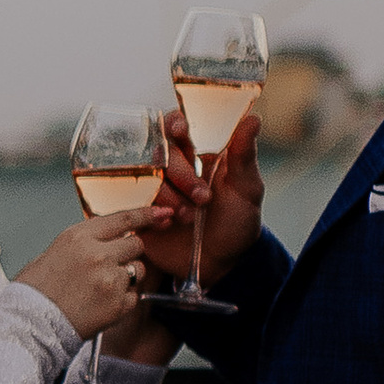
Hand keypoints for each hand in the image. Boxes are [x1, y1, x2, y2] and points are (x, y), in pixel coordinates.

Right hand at [23, 210, 167, 337]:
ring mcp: (110, 279)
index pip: (123, 218)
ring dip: (128, 277)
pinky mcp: (118, 304)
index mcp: (79, 237)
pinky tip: (101, 305)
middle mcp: (98, 254)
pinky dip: (123, 301)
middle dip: (128, 253)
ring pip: (138, 270)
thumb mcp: (54, 252)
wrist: (30, 325)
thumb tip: (104, 240)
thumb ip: (83, 243)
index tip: (161, 213)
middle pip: (136, 244)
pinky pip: (134, 296)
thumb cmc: (35, 292)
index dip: (146, 214)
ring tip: (102, 289)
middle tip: (111, 266)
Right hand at [154, 106, 265, 287]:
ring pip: (144, 178)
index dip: (172, 124)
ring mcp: (150, 191)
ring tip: (189, 218)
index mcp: (193, 154)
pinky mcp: (137, 214)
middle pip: (158, 153)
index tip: (180, 130)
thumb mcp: (246, 188)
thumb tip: (253, 120)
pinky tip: (165, 224)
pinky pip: (130, 204)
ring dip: (167, 197)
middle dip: (181, 175)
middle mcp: (167, 169)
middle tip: (202, 198)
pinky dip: (148, 213)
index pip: (174, 126)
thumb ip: (244, 155)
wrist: (221, 264)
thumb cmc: (236, 222)